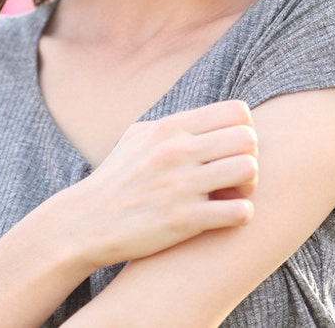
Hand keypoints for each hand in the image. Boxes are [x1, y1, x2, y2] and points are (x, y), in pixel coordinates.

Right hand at [57, 99, 258, 267]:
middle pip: (248, 139)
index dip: (243, 131)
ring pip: (248, 170)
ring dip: (248, 187)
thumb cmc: (116, 180)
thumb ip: (175, 124)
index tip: (230, 151)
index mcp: (169, 128)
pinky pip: (240, 211)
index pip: (236, 111)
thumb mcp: (138, 138)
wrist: (84, 223)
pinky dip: (241, 215)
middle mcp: (177, 151)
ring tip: (233, 196)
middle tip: (236, 178)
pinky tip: (225, 217)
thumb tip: (208, 116)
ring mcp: (181, 185)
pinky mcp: (184, 220)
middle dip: (250, 158)